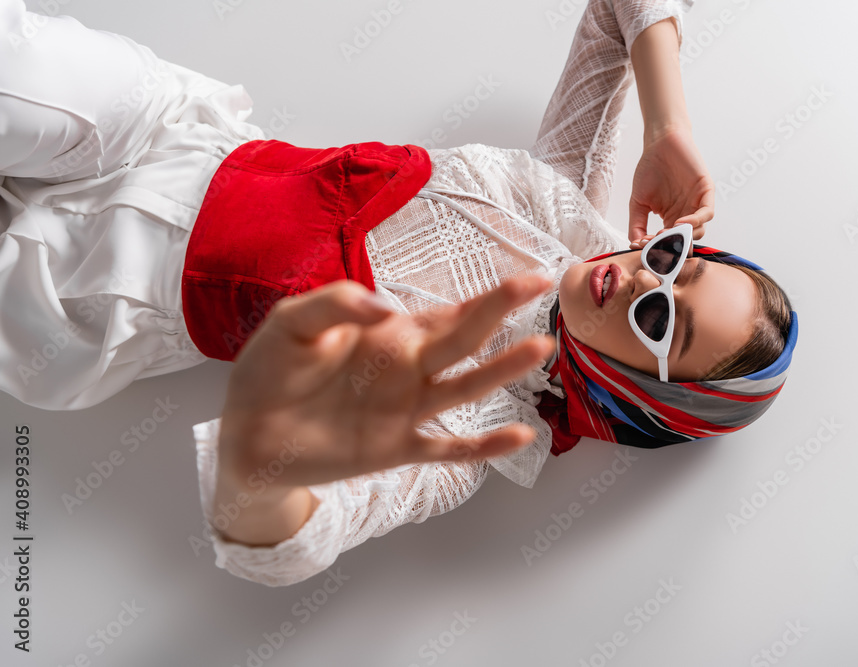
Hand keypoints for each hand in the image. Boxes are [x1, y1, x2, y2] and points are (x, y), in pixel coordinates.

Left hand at [216, 275, 555, 494]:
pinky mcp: (395, 449)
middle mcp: (408, 369)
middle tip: (540, 286)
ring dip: (501, 369)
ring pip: (465, 387)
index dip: (487, 295)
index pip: (448, 311)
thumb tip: (384, 307)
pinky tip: (519, 438)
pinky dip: (482, 446)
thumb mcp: (292, 323)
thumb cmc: (271, 371)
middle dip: (500, 310)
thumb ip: (334, 303)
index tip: (528, 277)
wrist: (248, 434)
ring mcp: (406, 410)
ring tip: (538, 349)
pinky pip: (447, 449)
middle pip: (465, 338)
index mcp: (390, 334)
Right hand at [628, 126, 714, 244]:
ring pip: (698, 231)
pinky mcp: (706, 192)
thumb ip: (636, 224)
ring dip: (683, 237)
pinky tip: (680, 223)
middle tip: (655, 245)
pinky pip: (707, 213)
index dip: (657, 248)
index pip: (669, 243)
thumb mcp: (638, 202)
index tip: (642, 247)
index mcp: (671, 220)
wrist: (660, 144)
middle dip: (670, 246)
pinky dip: (696, 221)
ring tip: (665, 235)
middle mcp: (686, 215)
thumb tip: (634, 245)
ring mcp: (697, 204)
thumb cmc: (650, 170)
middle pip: (685, 241)